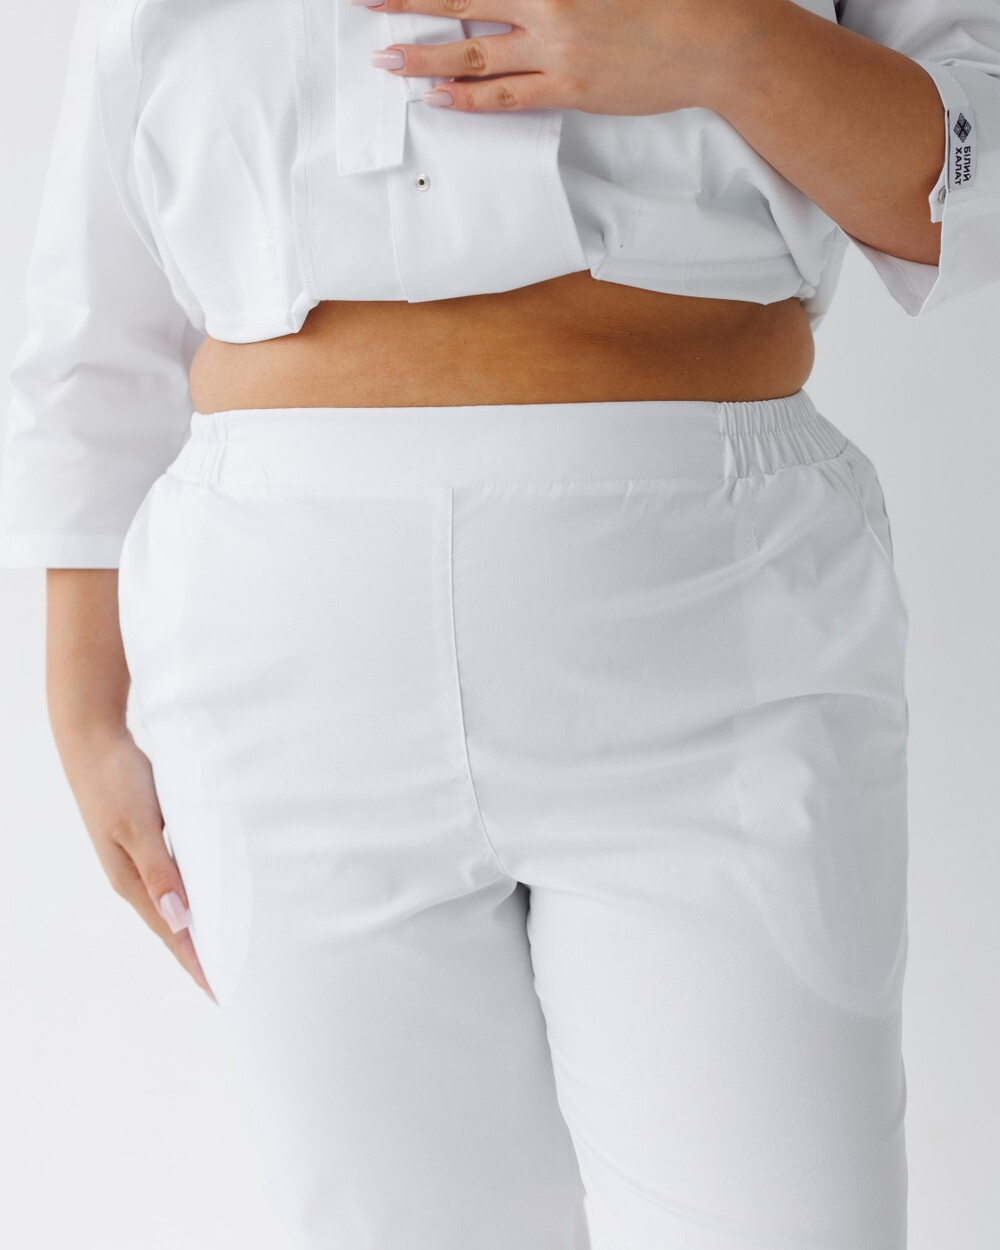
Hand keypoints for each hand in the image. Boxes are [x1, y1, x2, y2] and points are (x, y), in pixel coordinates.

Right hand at [63, 724, 216, 1003]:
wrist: (94, 741)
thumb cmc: (116, 781)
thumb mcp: (139, 826)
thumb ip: (160, 871)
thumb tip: (179, 919)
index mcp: (132, 881)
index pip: (172, 933)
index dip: (197, 962)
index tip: (222, 990)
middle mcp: (136, 877)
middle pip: (174, 926)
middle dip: (201, 954)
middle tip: (232, 981)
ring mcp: (141, 860)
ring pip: (177, 903)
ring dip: (200, 926)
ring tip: (227, 949)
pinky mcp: (149, 840)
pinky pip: (178, 878)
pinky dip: (197, 893)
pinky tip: (211, 897)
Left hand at [359, 0, 777, 114]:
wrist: (716, 39)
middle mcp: (546, 4)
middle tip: (366, 1)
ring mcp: (554, 50)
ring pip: (472, 52)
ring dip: (423, 55)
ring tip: (385, 57)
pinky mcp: (569, 89)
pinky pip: (505, 96)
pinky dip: (467, 97)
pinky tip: (436, 97)